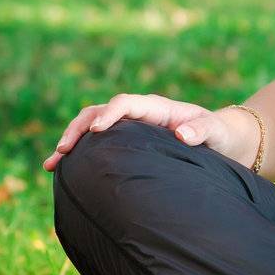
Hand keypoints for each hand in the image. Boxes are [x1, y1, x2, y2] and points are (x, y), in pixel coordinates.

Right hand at [42, 93, 258, 172]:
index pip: (127, 104)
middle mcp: (140, 114)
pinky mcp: (127, 143)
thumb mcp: (216, 132)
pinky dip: (79, 154)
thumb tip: (181, 133)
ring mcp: (132, 128)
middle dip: (78, 128)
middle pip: (101, 111)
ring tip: (51, 164)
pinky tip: (61, 171)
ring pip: (93, 126)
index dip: (110, 114)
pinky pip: (98, 144)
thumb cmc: (220, 135)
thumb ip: (201, 130)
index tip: (97, 131)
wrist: (223, 141)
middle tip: (62, 151)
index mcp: (159, 108)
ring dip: (71, 141)